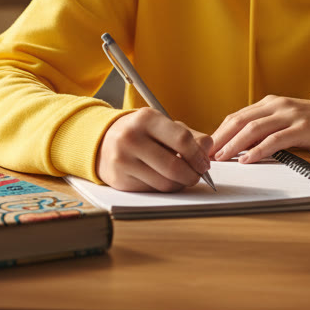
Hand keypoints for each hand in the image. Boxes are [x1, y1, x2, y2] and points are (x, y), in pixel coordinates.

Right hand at [95, 108, 213, 191]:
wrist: (101, 140)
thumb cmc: (139, 132)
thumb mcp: (162, 125)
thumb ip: (189, 135)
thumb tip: (208, 148)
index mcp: (146, 119)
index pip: (182, 140)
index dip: (198, 156)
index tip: (204, 164)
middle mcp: (131, 138)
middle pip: (174, 166)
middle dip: (192, 175)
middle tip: (197, 175)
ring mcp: (123, 160)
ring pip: (165, 183)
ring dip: (179, 184)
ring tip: (180, 177)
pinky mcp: (119, 180)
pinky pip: (152, 191)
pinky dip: (163, 188)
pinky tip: (162, 178)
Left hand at [210, 95, 309, 162]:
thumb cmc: (306, 123)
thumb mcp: (280, 120)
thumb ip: (261, 127)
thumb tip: (234, 145)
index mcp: (267, 103)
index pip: (236, 117)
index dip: (220, 132)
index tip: (207, 147)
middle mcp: (276, 106)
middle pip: (240, 121)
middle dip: (222, 138)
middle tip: (208, 153)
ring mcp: (288, 116)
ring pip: (254, 129)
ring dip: (235, 145)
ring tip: (222, 157)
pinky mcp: (300, 129)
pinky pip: (275, 140)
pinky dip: (258, 150)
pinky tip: (247, 159)